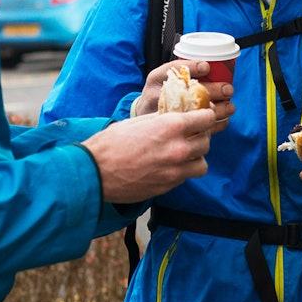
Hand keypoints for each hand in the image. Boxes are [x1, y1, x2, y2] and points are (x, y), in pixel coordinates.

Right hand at [81, 108, 214, 203]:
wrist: (95, 172)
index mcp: (171, 126)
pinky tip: (169, 165)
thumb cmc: (111, 144)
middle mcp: (177, 149)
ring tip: (185, 154)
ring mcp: (174, 171)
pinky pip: (185, 177)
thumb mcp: (139, 121)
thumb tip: (178, 115)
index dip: (206, 116)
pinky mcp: (168, 186)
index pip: (206, 119)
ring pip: (202, 164)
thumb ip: (163, 119)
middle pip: (206, 142)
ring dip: (196, 158)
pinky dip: (182, 171)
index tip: (203, 116)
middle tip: (192, 134)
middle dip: (201, 137)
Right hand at [136, 59, 235, 133]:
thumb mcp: (160, 80)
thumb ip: (178, 74)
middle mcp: (157, 95)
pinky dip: (213, 126)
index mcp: (156, 79)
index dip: (192, 66)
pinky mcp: (171, 132)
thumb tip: (211, 66)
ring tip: (230, 106)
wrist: (140, 119)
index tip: (207, 67)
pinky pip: (195, 130)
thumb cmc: (156, 96)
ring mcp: (163, 115)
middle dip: (213, 90)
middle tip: (228, 89)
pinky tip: (223, 121)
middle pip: (188, 91)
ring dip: (218, 110)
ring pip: (194, 113)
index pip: (172, 68)